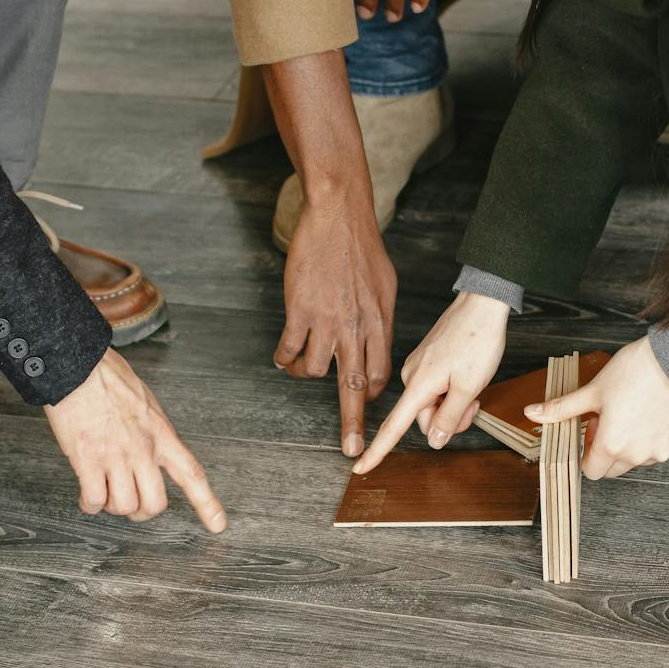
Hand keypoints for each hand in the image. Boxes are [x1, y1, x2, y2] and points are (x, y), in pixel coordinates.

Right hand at [45, 349, 226, 531]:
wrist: (78, 366)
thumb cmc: (108, 377)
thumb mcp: (146, 402)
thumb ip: (151, 430)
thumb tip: (149, 447)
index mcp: (161, 434)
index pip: (192, 474)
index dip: (207, 504)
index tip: (218, 525)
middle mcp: (143, 450)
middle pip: (155, 503)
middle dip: (142, 512)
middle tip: (131, 505)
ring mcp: (116, 456)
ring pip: (124, 506)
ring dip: (112, 506)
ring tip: (103, 493)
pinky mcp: (88, 460)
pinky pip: (94, 499)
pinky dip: (89, 504)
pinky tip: (86, 495)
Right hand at [275, 189, 397, 458]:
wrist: (338, 216)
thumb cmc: (362, 247)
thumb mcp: (385, 285)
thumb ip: (380, 318)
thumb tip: (377, 339)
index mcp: (380, 322)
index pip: (380, 372)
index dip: (370, 393)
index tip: (363, 404)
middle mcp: (357, 328)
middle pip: (355, 387)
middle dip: (353, 424)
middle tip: (351, 450)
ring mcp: (328, 321)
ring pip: (316, 371)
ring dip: (305, 375)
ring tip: (298, 368)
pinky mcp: (300, 312)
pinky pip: (289, 350)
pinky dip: (284, 358)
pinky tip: (282, 356)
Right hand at [353, 291, 509, 473]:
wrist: (482, 304)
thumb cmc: (477, 339)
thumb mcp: (469, 386)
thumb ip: (450, 417)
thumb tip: (434, 440)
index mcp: (418, 384)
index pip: (393, 426)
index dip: (377, 451)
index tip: (360, 468)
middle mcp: (412, 376)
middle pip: (423, 418)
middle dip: (448, 419)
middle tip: (473, 403)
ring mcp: (419, 367)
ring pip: (432, 404)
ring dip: (452, 404)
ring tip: (473, 387)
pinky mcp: (427, 360)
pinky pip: (435, 387)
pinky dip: (451, 390)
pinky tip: (466, 376)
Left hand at [527, 336, 668, 478]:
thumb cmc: (636, 371)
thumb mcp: (593, 390)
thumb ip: (562, 408)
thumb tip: (531, 413)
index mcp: (612, 446)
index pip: (591, 471)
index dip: (587, 451)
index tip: (592, 429)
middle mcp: (639, 455)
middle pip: (615, 467)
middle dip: (608, 449)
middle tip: (612, 417)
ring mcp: (664, 451)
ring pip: (640, 458)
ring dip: (634, 443)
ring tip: (635, 410)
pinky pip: (664, 447)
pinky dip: (658, 435)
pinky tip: (657, 411)